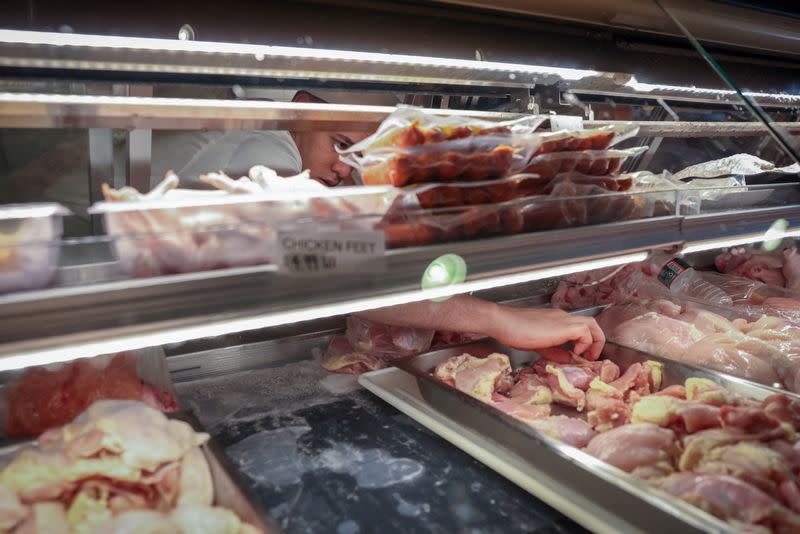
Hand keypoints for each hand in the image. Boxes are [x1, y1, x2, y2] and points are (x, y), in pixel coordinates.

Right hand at [485, 306, 605, 360]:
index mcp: (557, 320)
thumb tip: (568, 360)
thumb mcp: (538, 345)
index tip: (580, 356)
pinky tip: (574, 353)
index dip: (584, 342)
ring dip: (594, 341)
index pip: (579, 327)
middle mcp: (563, 317)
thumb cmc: (514, 331)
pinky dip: (585, 343)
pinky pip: (585, 332)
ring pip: (592, 324)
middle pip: (591, 322)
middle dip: (596, 340)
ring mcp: (564, 320)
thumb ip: (555, 351)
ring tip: (586, 356)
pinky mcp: (563, 326)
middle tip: (590, 356)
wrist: (503, 322)